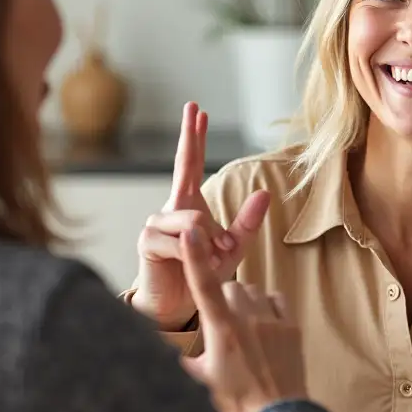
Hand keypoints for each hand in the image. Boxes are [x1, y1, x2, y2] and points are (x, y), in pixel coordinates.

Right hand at [132, 102, 269, 329]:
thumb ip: (247, 224)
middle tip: (193, 106)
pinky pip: (178, 240)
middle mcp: (171, 207)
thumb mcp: (232, 249)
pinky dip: (192, 254)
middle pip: (182, 165)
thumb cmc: (201, 274)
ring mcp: (155, 222)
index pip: (192, 164)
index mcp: (190, 205)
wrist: (178, 306)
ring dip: (209, 241)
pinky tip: (187, 264)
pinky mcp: (147, 241)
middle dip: (189, 136)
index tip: (199, 111)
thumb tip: (264, 193)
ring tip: (210, 259)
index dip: (194, 137)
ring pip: (193, 218)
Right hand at [177, 227, 305, 411]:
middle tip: (222, 328)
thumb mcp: (198, 382)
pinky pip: (276, 300)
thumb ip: (176, 360)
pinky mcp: (291, 327)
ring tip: (243, 332)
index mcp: (221, 330)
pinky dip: (267, 307)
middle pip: (230, 287)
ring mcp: (272, 321)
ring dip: (244, 302)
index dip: (195, 257)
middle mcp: (247, 320)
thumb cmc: (234, 402)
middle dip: (223, 299)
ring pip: (252, 292)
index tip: (190, 231)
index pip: (204, 286)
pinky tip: (263, 328)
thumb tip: (151, 350)